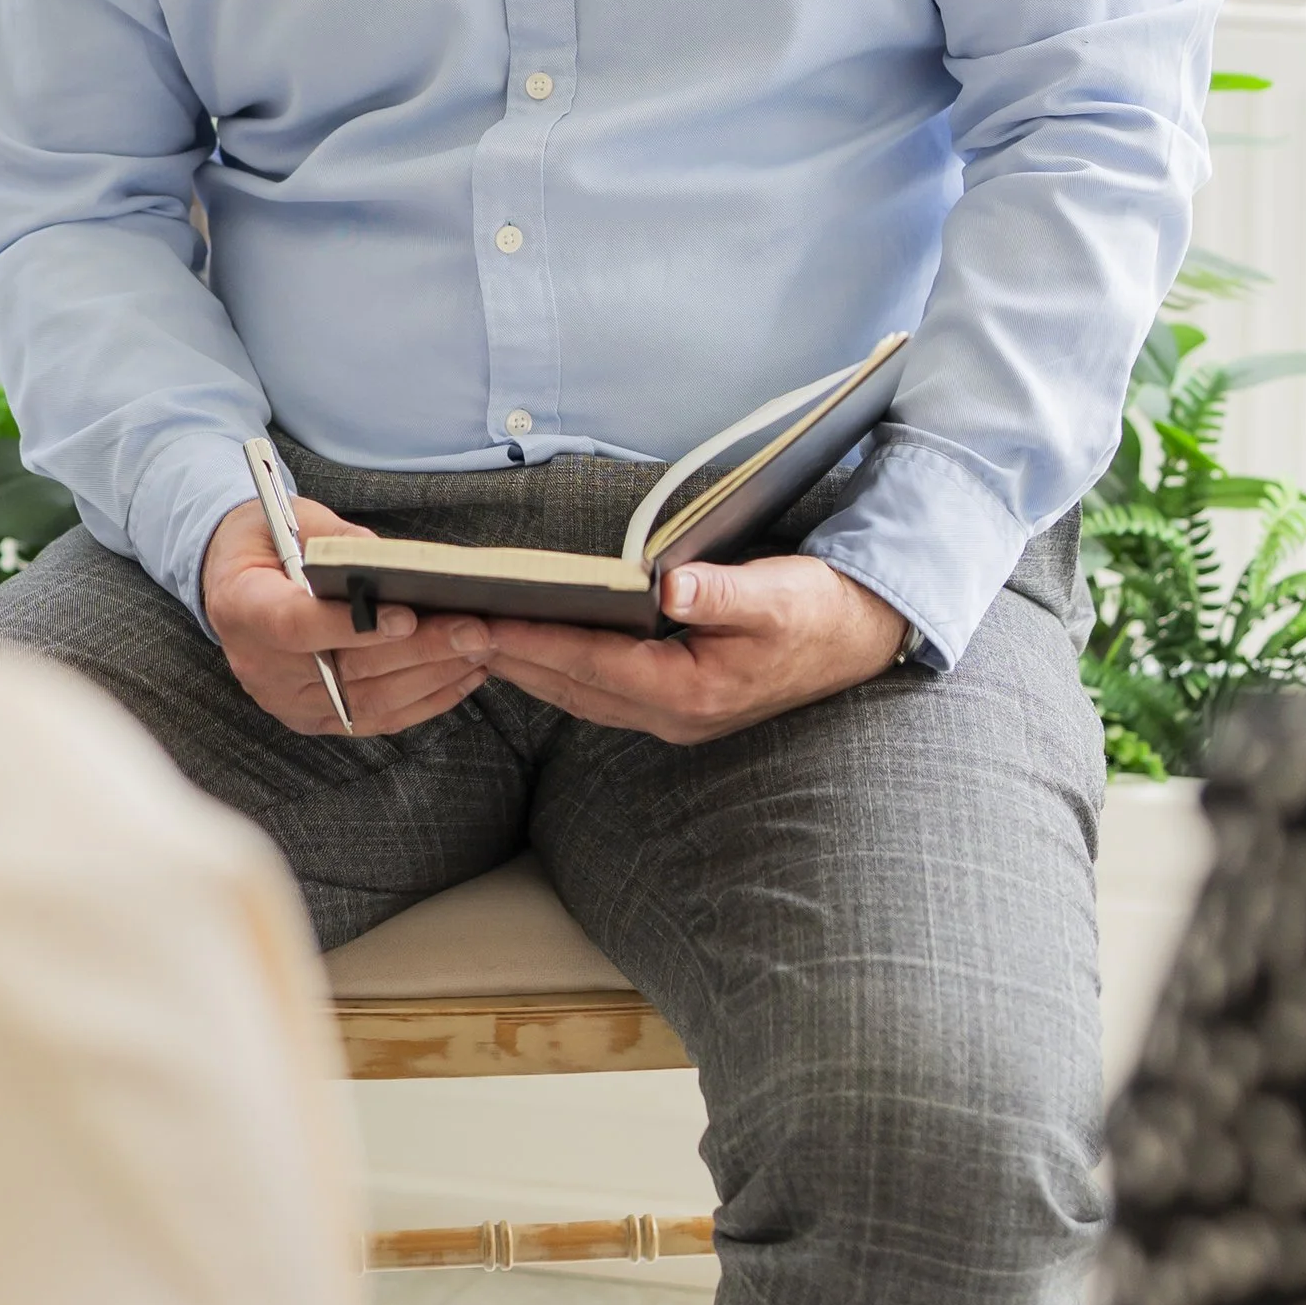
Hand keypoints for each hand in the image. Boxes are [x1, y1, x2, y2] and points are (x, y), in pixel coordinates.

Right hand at [202, 495, 491, 738]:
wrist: (233, 579)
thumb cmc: (266, 541)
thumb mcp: (292, 519)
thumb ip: (336, 539)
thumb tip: (390, 561)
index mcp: (242, 608)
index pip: (295, 627)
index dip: (351, 627)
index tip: (407, 617)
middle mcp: (259, 666)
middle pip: (347, 669)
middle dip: (420, 650)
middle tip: (475, 629)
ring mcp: (285, 700)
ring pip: (369, 701)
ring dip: (432, 676)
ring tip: (480, 647)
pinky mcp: (312, 718)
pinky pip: (375, 718)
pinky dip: (425, 700)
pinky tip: (462, 675)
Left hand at [444, 553, 909, 744]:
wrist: (861, 642)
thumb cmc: (819, 612)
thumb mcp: (779, 594)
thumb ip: (722, 593)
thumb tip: (670, 587)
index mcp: (691, 690)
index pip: (589, 663)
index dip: (530, 640)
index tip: (478, 622)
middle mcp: (673, 714)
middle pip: (569, 685)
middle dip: (506, 657)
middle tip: (444, 631)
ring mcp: (672, 717)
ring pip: (577, 694)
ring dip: (523, 667)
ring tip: (470, 638)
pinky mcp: (675, 705)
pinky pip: (596, 692)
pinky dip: (556, 671)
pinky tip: (529, 651)